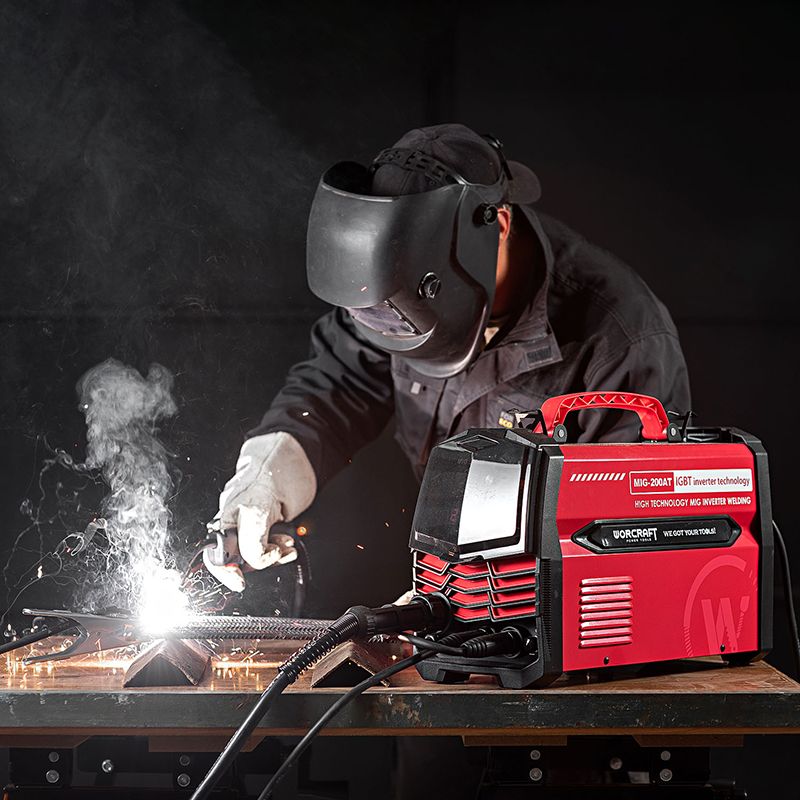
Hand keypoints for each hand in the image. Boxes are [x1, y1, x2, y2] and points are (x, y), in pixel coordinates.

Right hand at [203, 432, 316, 591]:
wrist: (293, 447)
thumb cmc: (283, 466)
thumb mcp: (269, 504)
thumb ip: (255, 537)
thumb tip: (249, 563)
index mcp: (233, 511)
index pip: (219, 554)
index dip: (228, 573)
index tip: (241, 582)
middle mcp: (232, 512)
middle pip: (236, 555)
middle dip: (259, 561)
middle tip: (281, 551)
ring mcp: (242, 512)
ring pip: (249, 548)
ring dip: (269, 551)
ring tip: (286, 542)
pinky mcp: (254, 512)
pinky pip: (257, 537)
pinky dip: (271, 542)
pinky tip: (283, 537)